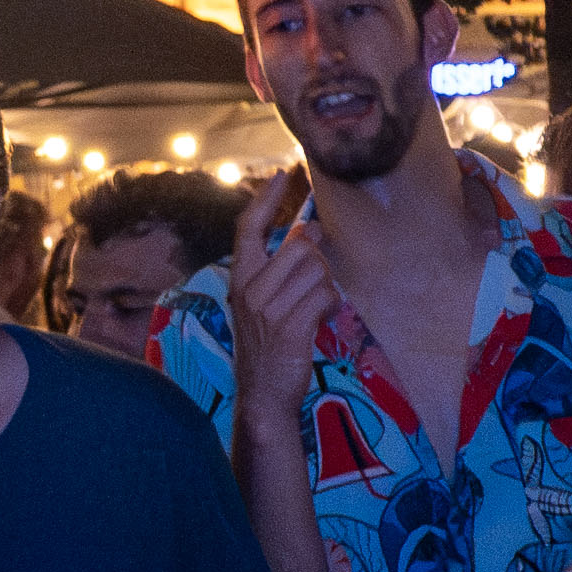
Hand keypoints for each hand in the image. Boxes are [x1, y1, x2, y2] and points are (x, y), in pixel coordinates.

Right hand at [222, 181, 330, 425]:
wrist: (262, 395)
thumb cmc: (267, 346)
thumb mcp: (262, 304)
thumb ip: (279, 269)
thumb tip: (308, 232)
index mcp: (240, 279)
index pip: (248, 229)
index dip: (265, 199)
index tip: (282, 175)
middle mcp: (250, 290)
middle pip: (299, 247)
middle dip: (317, 260)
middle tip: (313, 282)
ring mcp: (269, 309)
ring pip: (317, 271)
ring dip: (325, 286)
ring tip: (314, 308)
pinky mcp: (291, 327)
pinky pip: (326, 296)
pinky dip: (331, 305)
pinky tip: (321, 319)